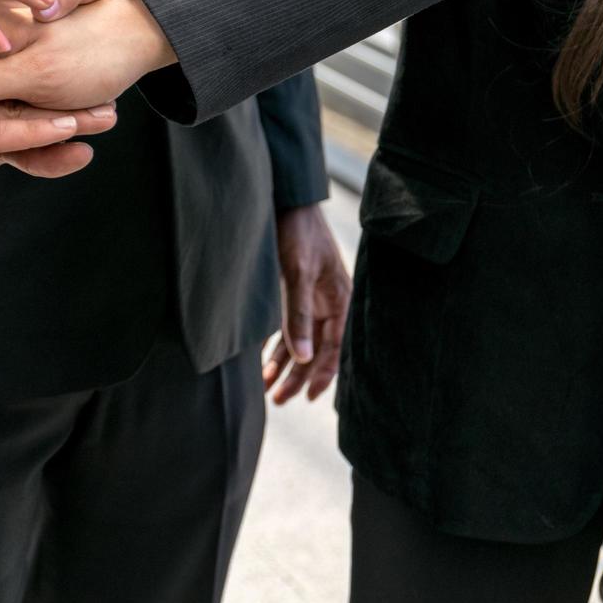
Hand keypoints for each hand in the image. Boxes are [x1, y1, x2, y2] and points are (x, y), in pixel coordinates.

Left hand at [263, 204, 351, 403]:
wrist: (285, 202)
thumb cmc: (299, 234)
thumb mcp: (299, 274)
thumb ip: (299, 315)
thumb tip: (304, 356)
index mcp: (341, 301)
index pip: (335, 349)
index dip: (322, 376)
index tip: (306, 398)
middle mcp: (328, 305)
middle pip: (316, 351)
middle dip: (297, 377)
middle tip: (278, 400)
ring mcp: (311, 301)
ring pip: (299, 343)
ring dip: (283, 365)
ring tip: (266, 388)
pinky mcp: (292, 294)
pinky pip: (287, 328)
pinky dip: (275, 346)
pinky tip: (262, 363)